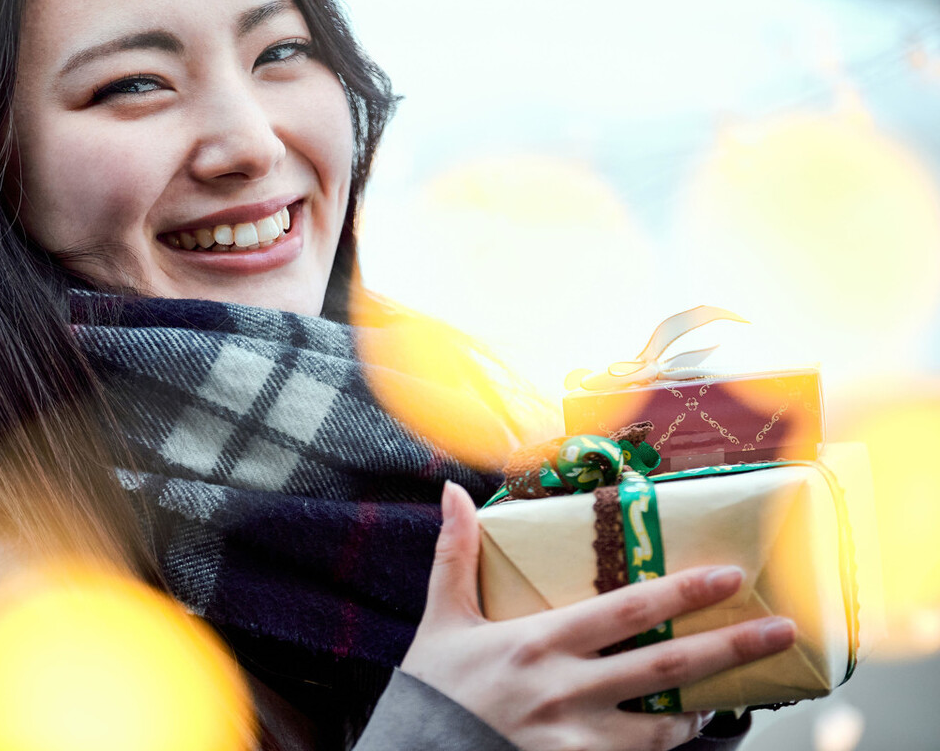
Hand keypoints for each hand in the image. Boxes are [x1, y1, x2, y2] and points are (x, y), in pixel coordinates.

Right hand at [400, 483, 795, 750]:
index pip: (627, 610)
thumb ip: (454, 554)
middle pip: (666, 665)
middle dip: (729, 646)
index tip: (730, 575)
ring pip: (663, 725)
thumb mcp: (441, 618)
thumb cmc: (434, 689)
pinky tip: (677, 731)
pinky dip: (665, 746)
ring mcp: (576, 739)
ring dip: (702, 706)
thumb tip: (450, 489)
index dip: (683, 590)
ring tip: (728, 692)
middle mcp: (566, 689)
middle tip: (779, 630)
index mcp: (538, 641)